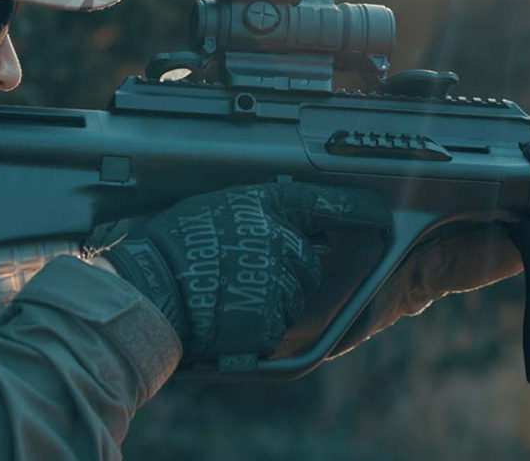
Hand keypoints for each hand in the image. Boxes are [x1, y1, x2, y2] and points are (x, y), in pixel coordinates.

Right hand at [85, 183, 390, 359]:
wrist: (146, 291)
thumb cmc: (170, 245)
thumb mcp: (216, 207)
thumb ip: (255, 214)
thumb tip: (283, 225)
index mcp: (268, 207)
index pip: (330, 204)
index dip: (361, 211)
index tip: (382, 217)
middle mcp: (281, 242)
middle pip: (308, 265)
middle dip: (286, 271)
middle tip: (242, 273)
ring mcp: (278, 282)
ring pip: (293, 297)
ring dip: (270, 299)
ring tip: (225, 295)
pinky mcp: (270, 320)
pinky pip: (276, 326)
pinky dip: (257, 326)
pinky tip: (227, 316)